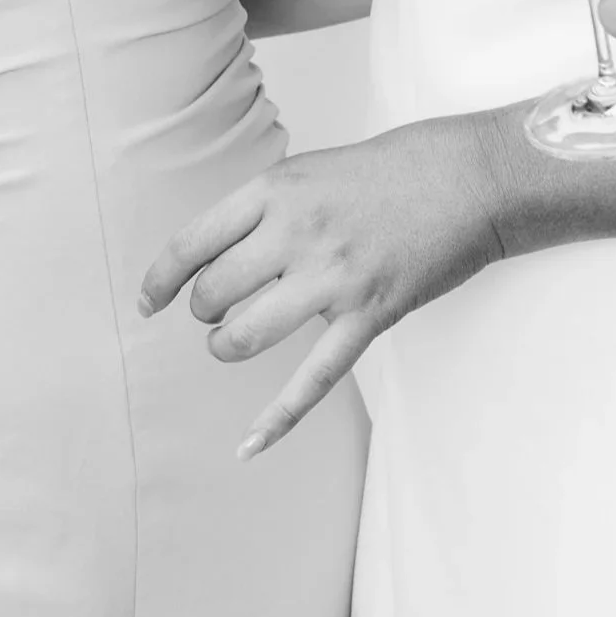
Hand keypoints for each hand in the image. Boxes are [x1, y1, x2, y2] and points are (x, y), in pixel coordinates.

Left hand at [139, 120, 508, 456]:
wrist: (468, 175)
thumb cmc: (391, 169)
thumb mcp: (312, 170)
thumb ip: (264, 211)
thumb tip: (214, 256)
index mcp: (277, 190)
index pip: (191, 243)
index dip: (160, 280)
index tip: (148, 303)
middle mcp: (297, 233)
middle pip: (213, 294)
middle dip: (207, 312)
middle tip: (221, 309)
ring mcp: (333, 278)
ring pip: (244, 337)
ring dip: (227, 347)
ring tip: (236, 340)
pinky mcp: (368, 316)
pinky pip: (312, 380)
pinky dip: (275, 421)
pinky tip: (247, 447)